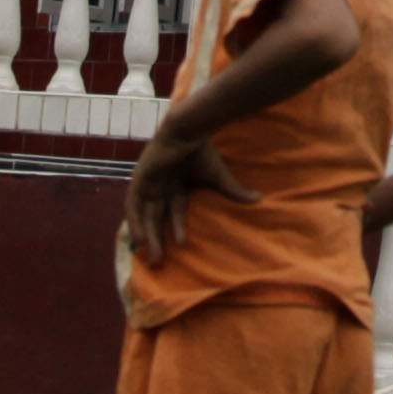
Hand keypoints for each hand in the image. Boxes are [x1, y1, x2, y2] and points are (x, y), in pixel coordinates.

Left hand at [125, 137, 240, 267]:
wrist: (188, 130)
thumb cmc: (202, 151)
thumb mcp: (219, 178)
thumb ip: (234, 192)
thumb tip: (259, 199)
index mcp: (177, 185)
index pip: (174, 211)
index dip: (176, 228)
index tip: (181, 244)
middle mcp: (161, 186)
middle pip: (156, 218)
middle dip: (157, 240)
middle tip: (158, 262)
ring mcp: (149, 182)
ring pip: (144, 214)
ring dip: (146, 234)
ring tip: (150, 255)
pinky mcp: (140, 179)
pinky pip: (133, 204)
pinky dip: (134, 221)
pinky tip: (137, 237)